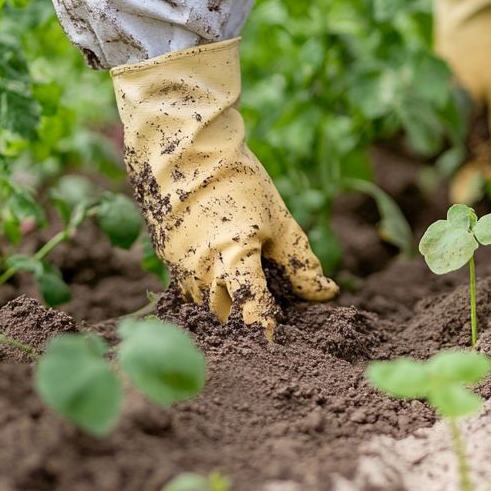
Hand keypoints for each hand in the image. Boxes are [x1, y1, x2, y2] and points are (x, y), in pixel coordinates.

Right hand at [111, 39, 337, 334]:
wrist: (182, 145)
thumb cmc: (237, 178)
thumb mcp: (279, 220)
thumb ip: (301, 264)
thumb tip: (326, 295)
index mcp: (232, 262)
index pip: (253, 318)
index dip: (268, 334)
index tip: (281, 346)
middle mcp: (200, 273)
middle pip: (225, 322)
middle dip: (245, 325)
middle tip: (268, 314)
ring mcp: (177, 267)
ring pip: (202, 309)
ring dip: (223, 309)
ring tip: (243, 290)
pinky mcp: (164, 257)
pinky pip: (187, 289)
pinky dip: (206, 290)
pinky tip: (220, 273)